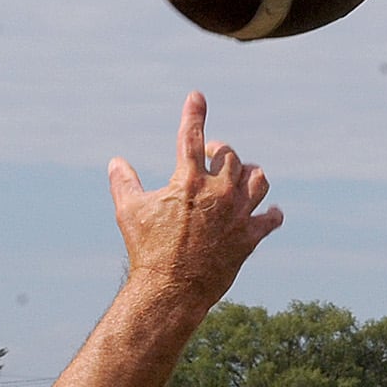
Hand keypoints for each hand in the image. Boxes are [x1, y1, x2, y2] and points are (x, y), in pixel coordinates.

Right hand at [106, 92, 283, 307]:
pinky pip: (270, 218)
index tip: (197, 96)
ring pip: (258, 179)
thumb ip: (124, 183)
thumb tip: (116, 162)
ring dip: (249, 175)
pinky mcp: (249, 237)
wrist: (171, 290)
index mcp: (188, 181)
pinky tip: (267, 213)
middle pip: (230, 155)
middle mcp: (218, 192)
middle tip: (211, 157)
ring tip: (239, 179)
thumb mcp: (129, 212)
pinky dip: (270, 214)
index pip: (191, 136)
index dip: (194, 113)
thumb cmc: (147, 250)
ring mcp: (237, 214)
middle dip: (220, 152)